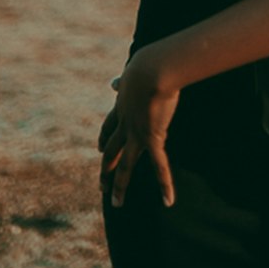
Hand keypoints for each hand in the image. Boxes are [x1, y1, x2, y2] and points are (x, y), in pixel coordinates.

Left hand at [99, 45, 179, 208]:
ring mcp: (136, 133)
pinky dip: (164, 183)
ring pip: (124, 165)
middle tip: (101, 186)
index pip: (108, 128)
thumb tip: (111, 82)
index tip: (100, 148)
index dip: (104, 139)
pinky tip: (168, 200)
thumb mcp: (132, 72)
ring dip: (119, 185)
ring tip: (116, 202)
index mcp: (121, 106)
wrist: (151, 69)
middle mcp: (125, 124)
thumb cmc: (146, 64)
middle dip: (106, 169)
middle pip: (111, 151)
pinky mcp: (151, 138)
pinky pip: (159, 166)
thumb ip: (124, 80)